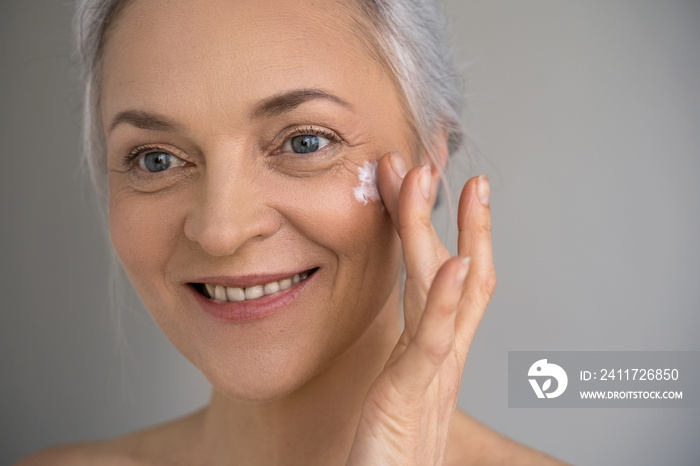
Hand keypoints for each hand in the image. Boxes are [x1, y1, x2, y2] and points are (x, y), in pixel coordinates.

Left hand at [346, 151, 495, 464]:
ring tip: (442, 182)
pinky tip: (462, 259)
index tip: (436, 187)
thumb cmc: (388, 455)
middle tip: (435, 163)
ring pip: (445, 290)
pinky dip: (450, 298)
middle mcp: (441, 358)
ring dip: (447, 230)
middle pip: (456, 273)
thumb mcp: (399, 396)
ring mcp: (432, 376)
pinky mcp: (411, 398)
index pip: (449, 281)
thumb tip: (404, 333)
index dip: (452, 231)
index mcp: (433, 355)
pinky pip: (433, 340)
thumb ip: (407, 362)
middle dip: (449, 214)